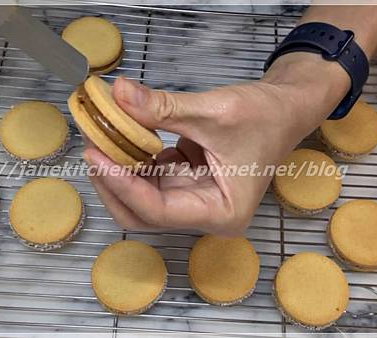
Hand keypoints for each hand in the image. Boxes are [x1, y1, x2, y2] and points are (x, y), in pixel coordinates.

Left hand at [83, 53, 349, 235]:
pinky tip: (119, 136)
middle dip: (114, 182)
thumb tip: (118, 93)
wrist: (284, 108)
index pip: (158, 211)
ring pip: (141, 197)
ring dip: (119, 170)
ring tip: (98, 138)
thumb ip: (162, 108)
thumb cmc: (264, 116)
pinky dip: (132, 159)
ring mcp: (193, 201)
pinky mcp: (185, 183)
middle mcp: (204, 215)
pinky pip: (149, 177)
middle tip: (91, 147)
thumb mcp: (213, 111)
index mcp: (220, 213)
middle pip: (143, 212)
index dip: (122, 185)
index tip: (95, 155)